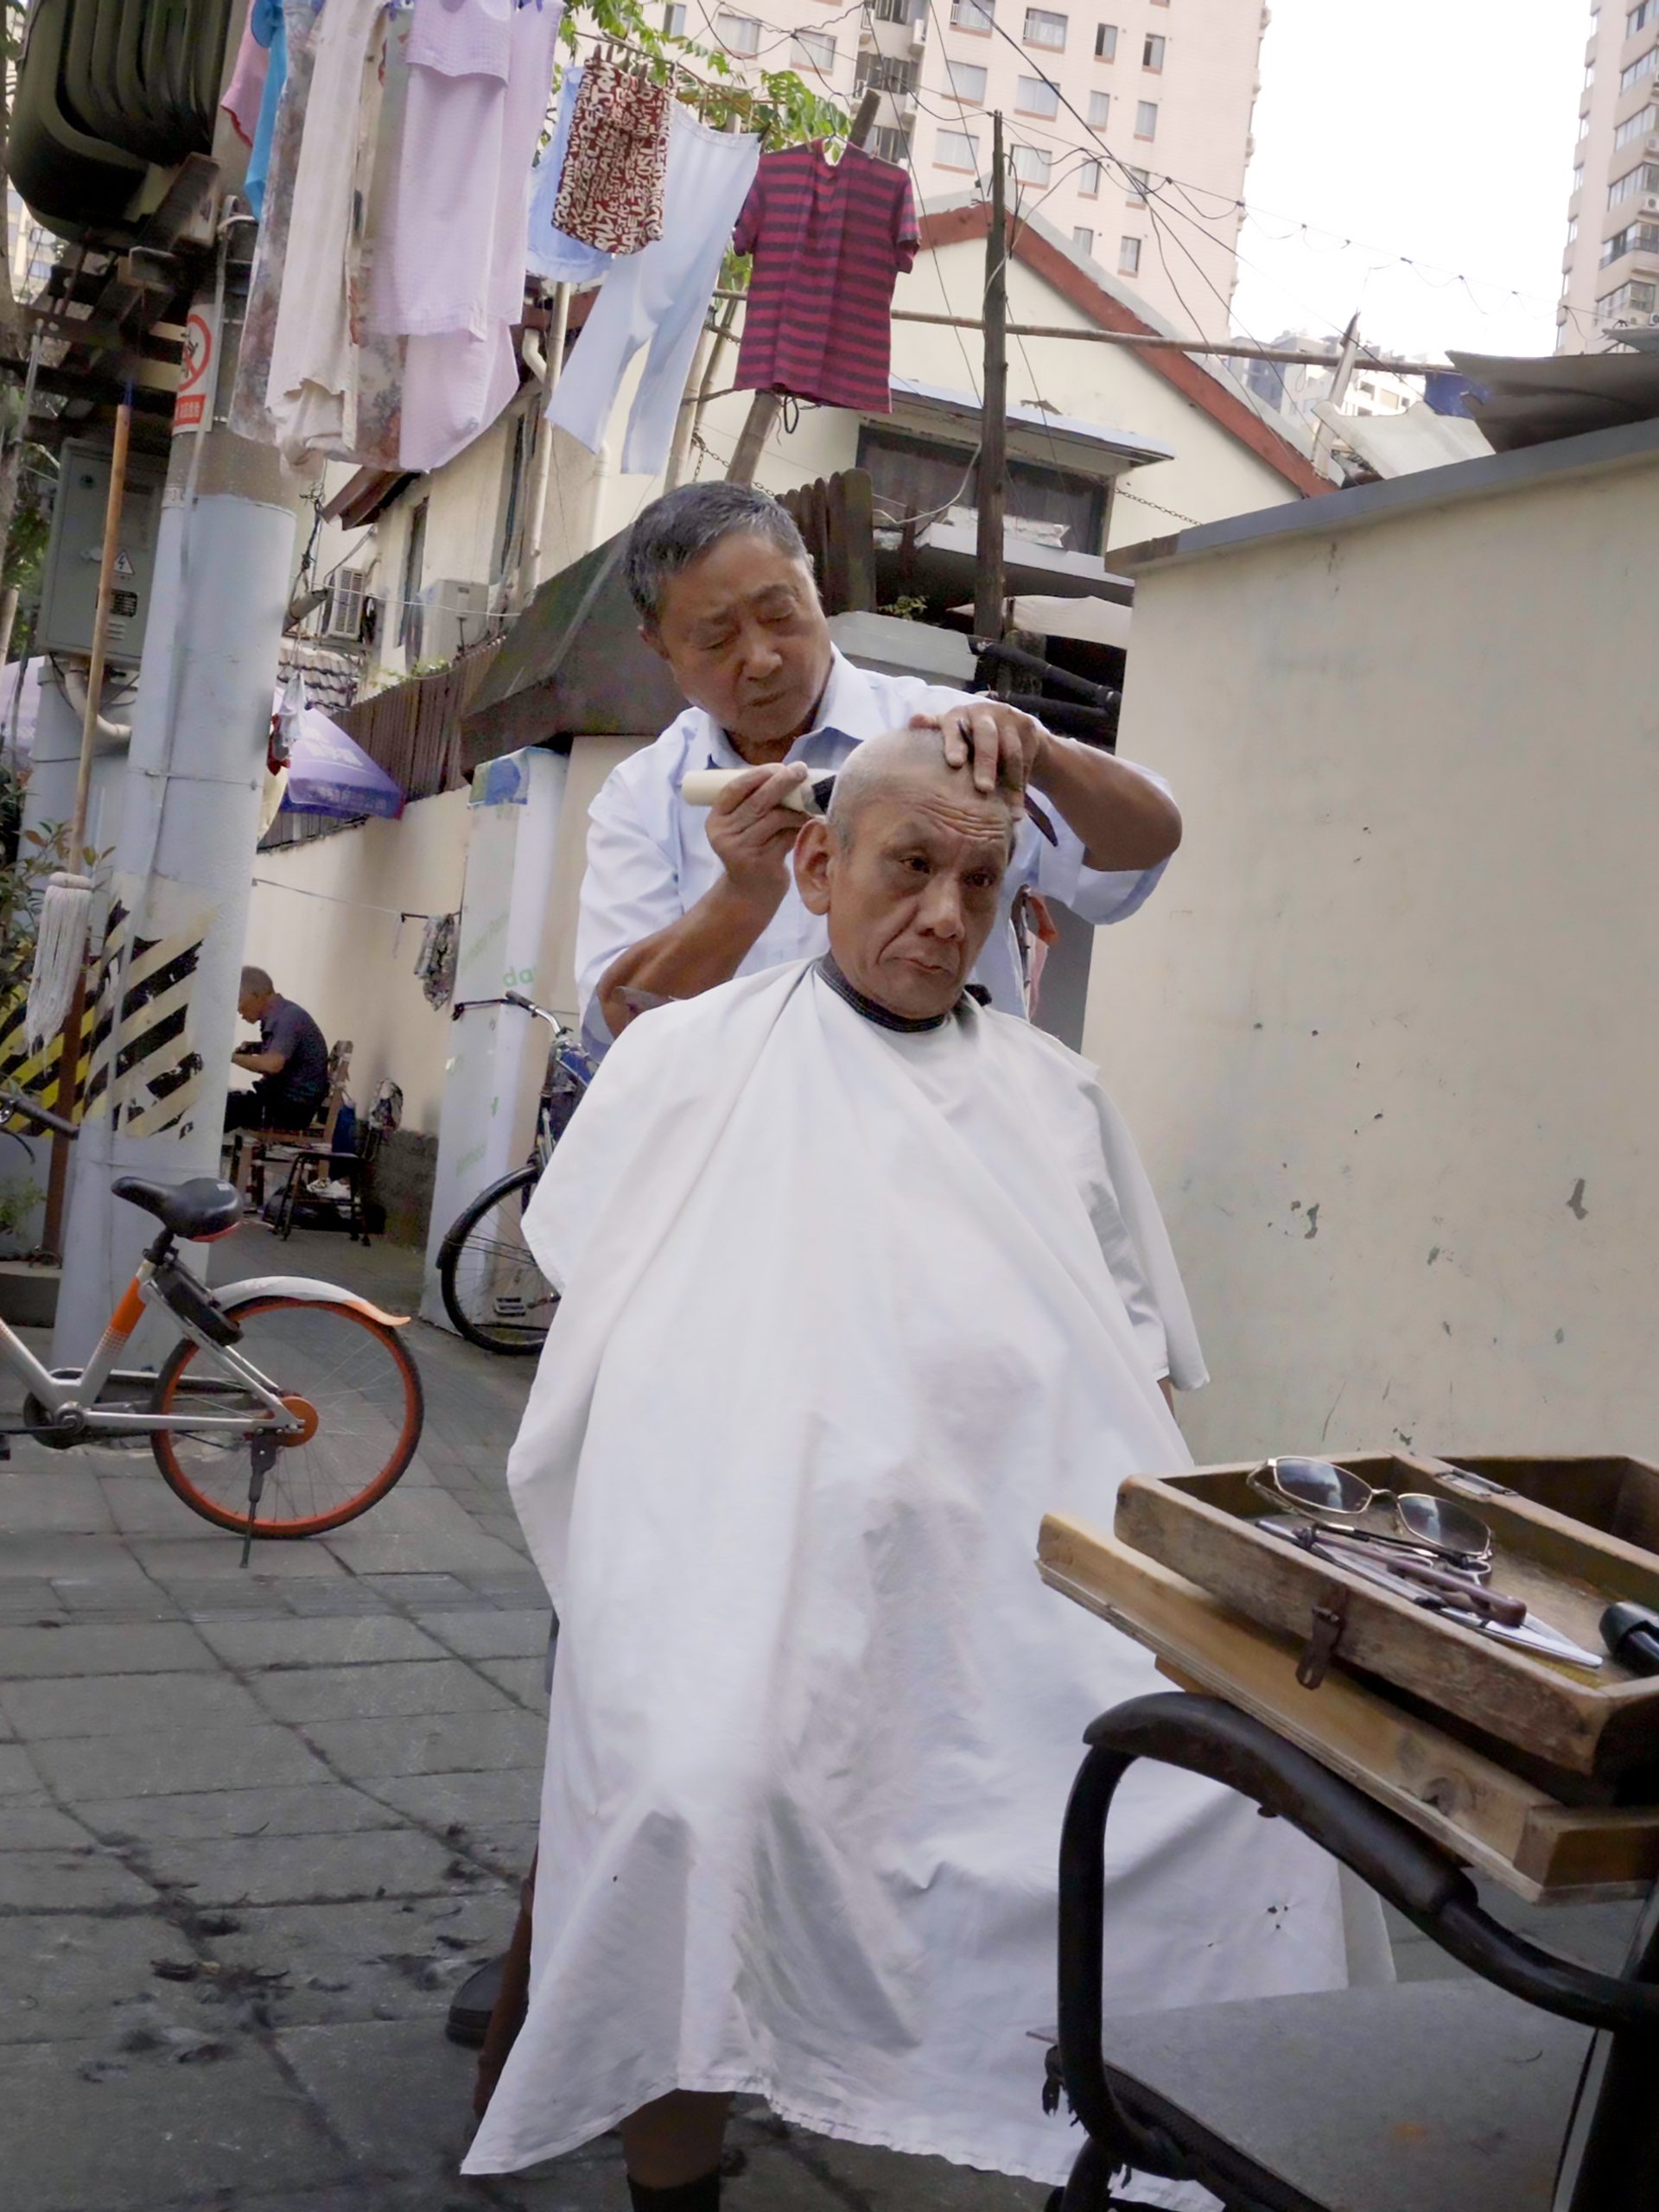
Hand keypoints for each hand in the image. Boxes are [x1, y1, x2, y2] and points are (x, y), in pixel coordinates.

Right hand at [705, 762, 810, 907]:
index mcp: (716, 820)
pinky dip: (800, 826)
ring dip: (797, 807)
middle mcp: (725, 835)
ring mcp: (743, 850)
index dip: (758, 774)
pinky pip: (787, 835)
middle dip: (782, 782)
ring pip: (776, 817)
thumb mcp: (740, 827)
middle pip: (758, 801)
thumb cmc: (749, 850)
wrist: (748, 893)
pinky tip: (809, 822)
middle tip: (801, 770)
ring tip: (809, 803)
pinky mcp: (763, 862)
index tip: (780, 765)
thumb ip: (753, 804)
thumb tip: (787, 773)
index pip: (734, 789)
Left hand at [910, 703, 1048, 810]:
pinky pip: (1026, 759)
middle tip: (984, 789)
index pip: (954, 726)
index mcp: (959, 714)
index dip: (954, 742)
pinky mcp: (1028, 726)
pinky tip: (1017, 807)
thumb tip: (914, 721)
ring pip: (1010, 752)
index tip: (954, 763)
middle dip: (986, 764)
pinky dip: (1021, 785)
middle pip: (986, 737)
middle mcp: (983, 711)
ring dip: (1010, 783)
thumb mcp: (952, 732)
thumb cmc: (971, 737)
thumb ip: (934, 729)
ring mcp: (1008, 717)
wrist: (1012, 729)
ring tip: (1007, 810)